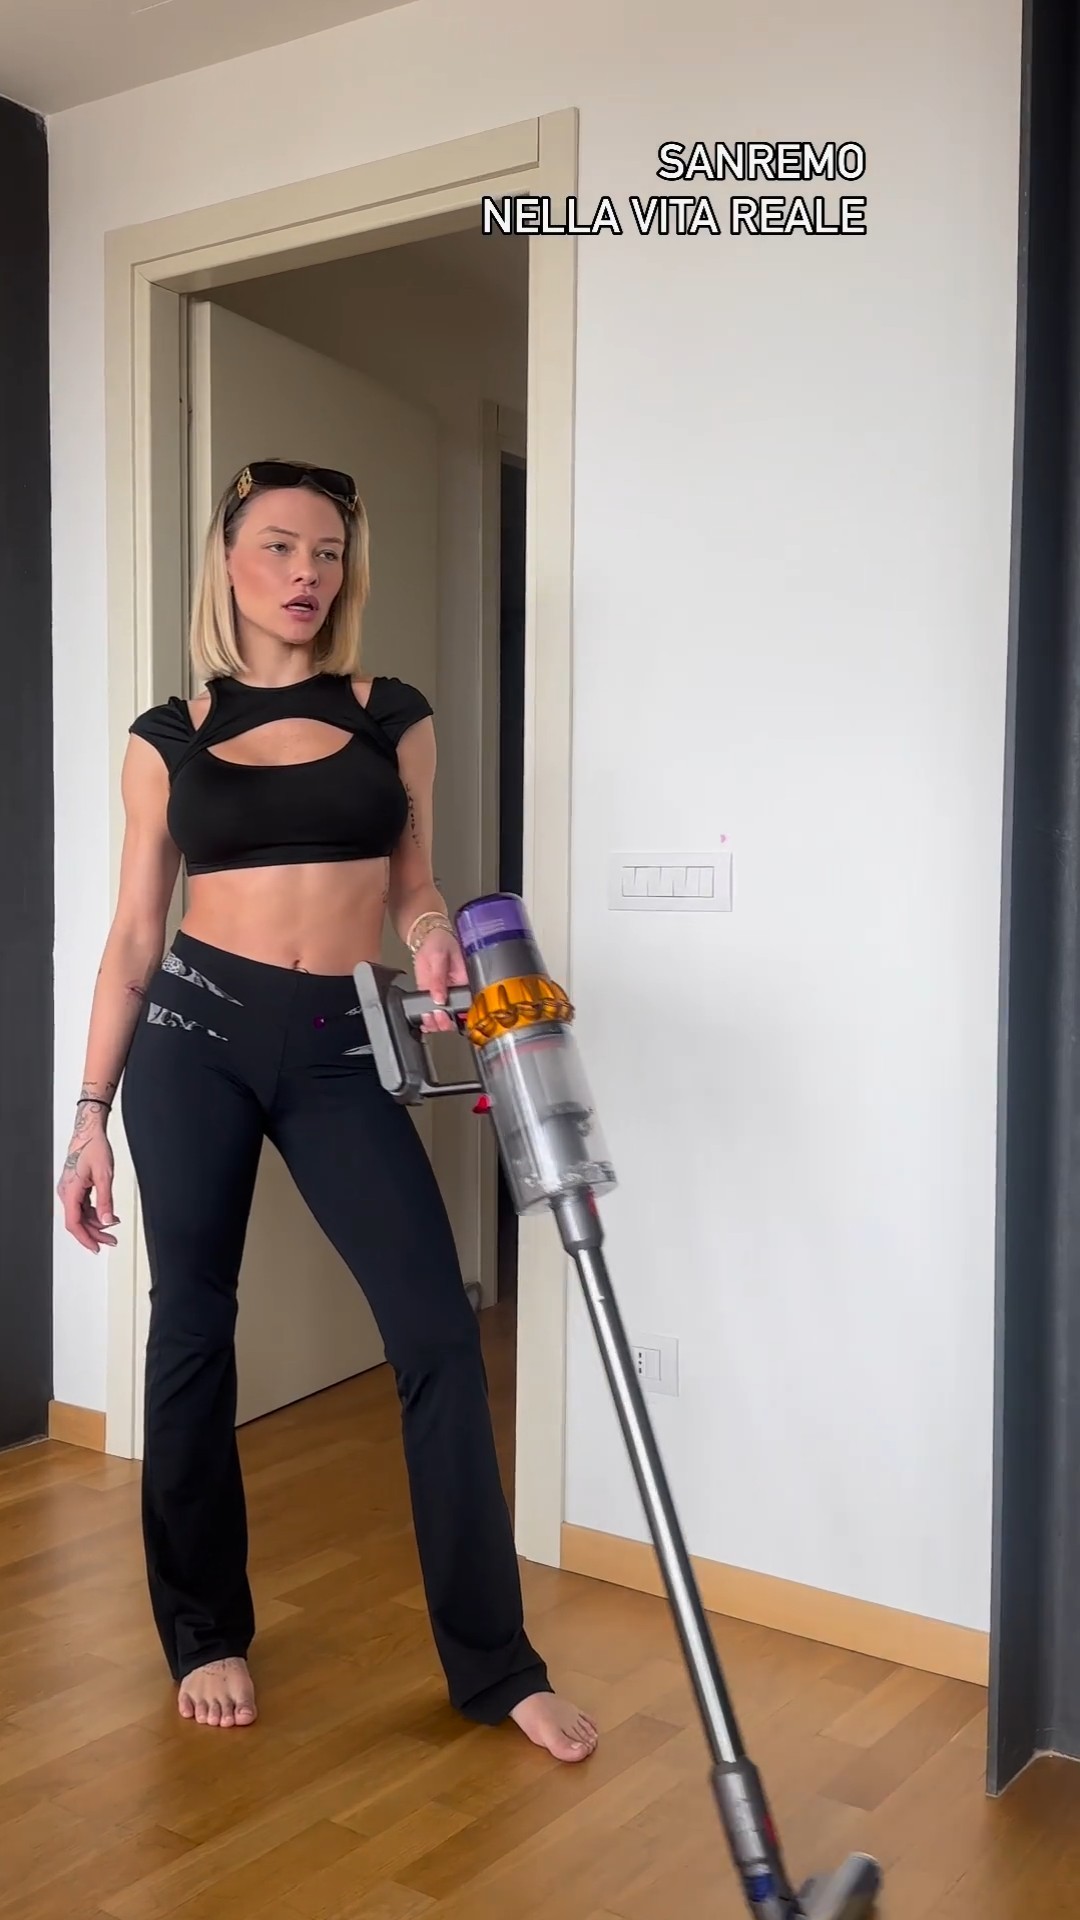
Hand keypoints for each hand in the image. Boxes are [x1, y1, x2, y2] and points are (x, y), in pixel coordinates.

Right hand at [57, 1114, 118, 1253]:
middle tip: (111, 1241)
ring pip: (81, 1215)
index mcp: (70, 1191)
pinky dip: (95, 1213)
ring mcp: (69, 1190)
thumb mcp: (104, 1176)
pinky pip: (83, 1207)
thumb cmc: (94, 1148)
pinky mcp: (75, 1188)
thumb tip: (108, 1221)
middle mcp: (66, 1193)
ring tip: (113, 1228)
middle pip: (78, 1222)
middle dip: (95, 1233)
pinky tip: (107, 1215)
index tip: (96, 1248)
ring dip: (96, 1223)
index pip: (74, 1224)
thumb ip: (106, 1201)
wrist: (88, 1132)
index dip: (85, 1239)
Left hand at [413, 926, 467, 1032]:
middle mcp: (456, 991)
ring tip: (428, 1020)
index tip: (451, 1016)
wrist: (426, 937)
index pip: (468, 1003)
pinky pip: (430, 1011)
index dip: (461, 1014)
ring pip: (442, 1016)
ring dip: (435, 1022)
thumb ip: (438, 979)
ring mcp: (442, 994)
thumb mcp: (439, 957)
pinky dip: (426, 1019)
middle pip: (455, 1014)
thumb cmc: (440, 941)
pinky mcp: (430, 994)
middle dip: (446, 1021)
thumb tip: (439, 999)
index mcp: (467, 981)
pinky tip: (423, 1022)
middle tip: (438, 1017)